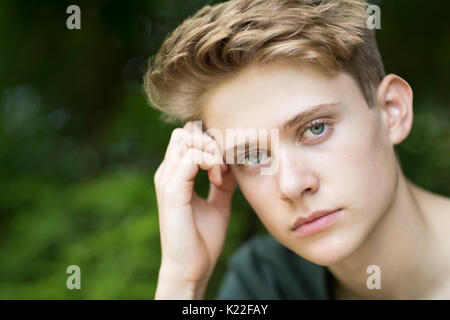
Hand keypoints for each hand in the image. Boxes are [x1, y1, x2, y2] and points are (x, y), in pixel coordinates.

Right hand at [154, 121, 235, 297]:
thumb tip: (233, 164)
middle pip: (185, 132)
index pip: (188, 138)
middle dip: (210, 141)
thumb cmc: (202, 239)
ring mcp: (167, 180)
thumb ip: (223, 182)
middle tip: (224, 166)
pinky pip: (191, 157)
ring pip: (186, 139)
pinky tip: (219, 180)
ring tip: (221, 174)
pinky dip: (210, 162)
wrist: (192, 267)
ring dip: (211, 150)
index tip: (227, 167)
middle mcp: (167, 173)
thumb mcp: (219, 203)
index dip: (211, 143)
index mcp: (175, 175)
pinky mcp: (172, 190)